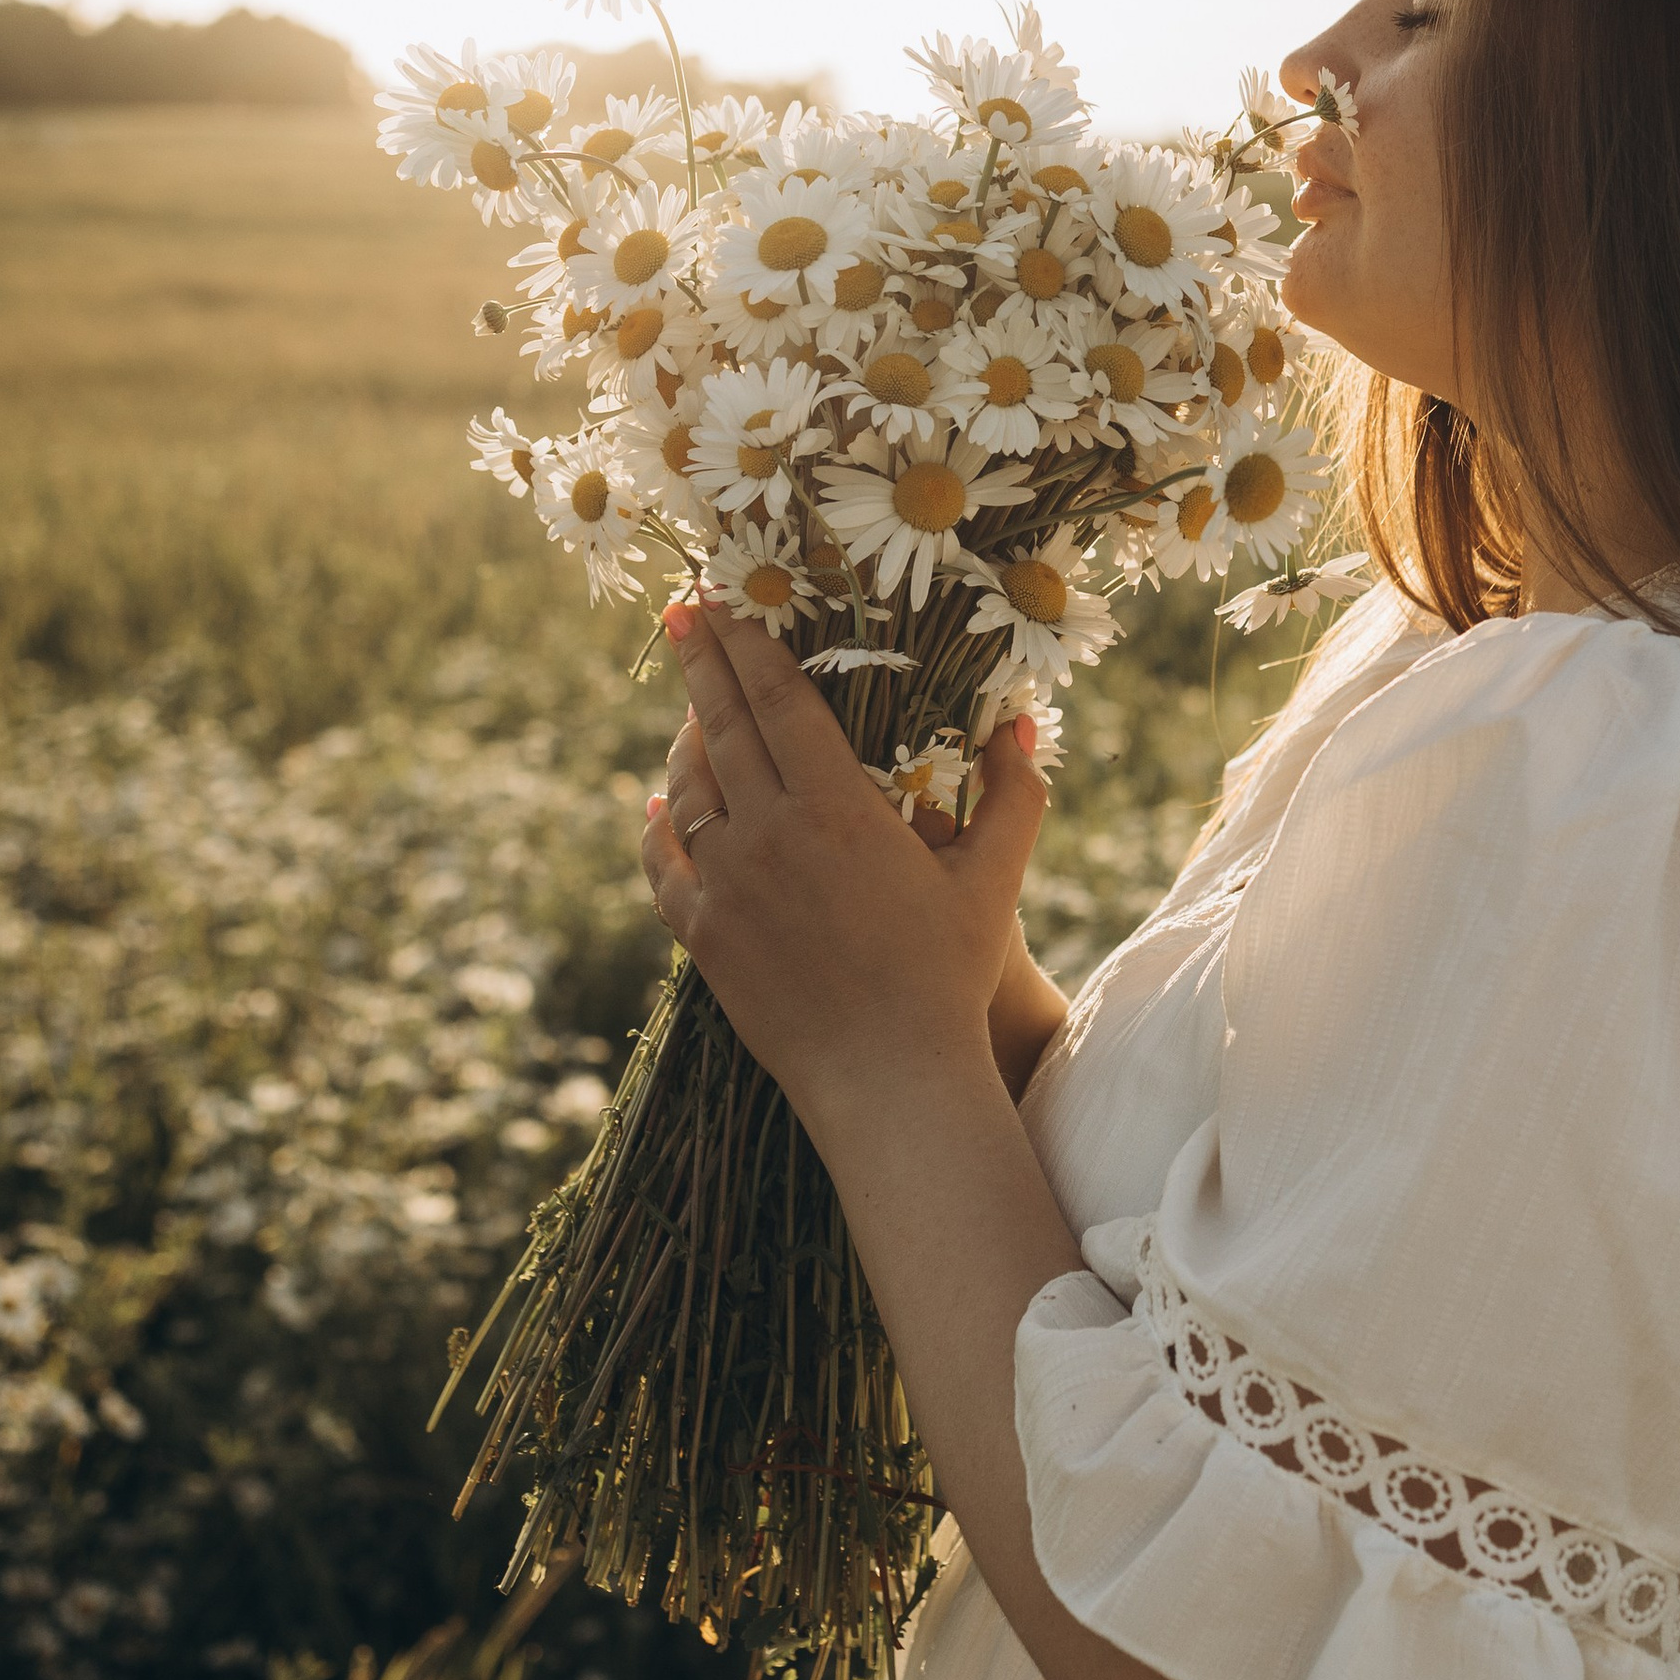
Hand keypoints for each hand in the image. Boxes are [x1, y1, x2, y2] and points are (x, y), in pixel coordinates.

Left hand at [639, 601, 1048, 1120]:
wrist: (888, 1078)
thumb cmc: (949, 975)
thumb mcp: (994, 878)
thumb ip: (1014, 793)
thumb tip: (1023, 721)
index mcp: (836, 807)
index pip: (778, 700)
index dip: (747, 644)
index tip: (724, 601)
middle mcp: (768, 834)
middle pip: (721, 726)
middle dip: (700, 662)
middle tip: (680, 613)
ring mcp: (725, 885)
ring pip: (686, 790)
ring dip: (682, 740)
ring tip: (688, 707)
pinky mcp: (701, 936)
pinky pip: (662, 864)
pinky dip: (656, 826)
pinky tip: (656, 806)